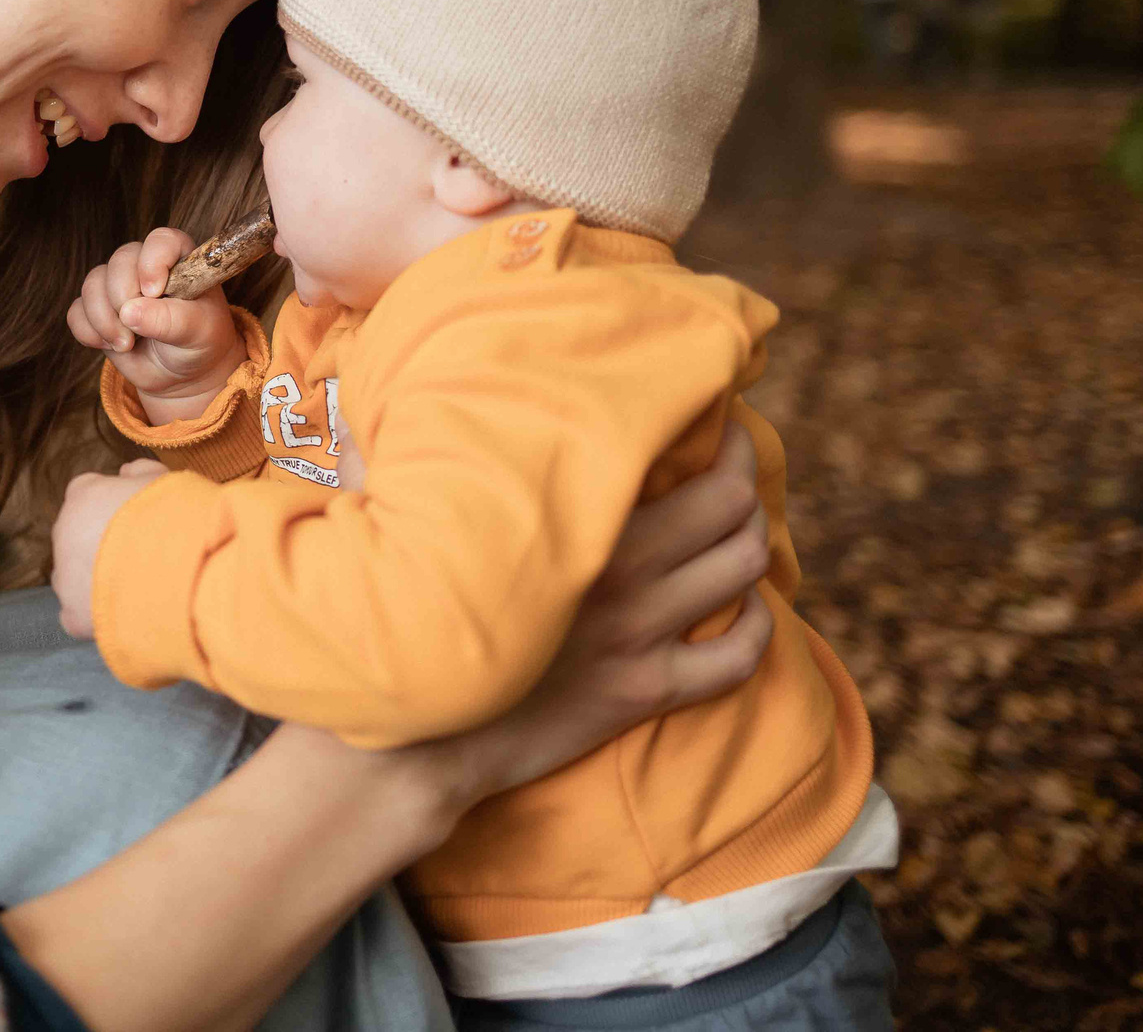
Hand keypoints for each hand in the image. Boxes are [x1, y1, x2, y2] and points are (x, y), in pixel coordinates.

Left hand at [51, 459, 168, 638]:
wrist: (175, 564)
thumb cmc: (172, 514)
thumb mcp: (162, 480)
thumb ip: (141, 472)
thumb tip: (126, 471)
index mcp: (84, 495)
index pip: (86, 495)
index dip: (110, 508)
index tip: (134, 520)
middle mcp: (64, 532)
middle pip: (76, 537)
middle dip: (99, 545)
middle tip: (137, 556)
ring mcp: (65, 575)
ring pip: (72, 578)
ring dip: (94, 580)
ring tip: (135, 587)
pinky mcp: (74, 614)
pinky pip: (77, 616)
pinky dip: (95, 616)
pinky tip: (123, 615)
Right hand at [66, 229, 246, 418]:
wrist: (183, 374)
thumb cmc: (199, 343)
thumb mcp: (198, 332)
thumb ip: (169, 320)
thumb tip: (129, 312)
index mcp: (179, 261)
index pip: (161, 241)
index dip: (152, 262)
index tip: (153, 292)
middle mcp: (145, 267)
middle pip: (119, 262)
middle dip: (122, 298)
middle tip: (138, 330)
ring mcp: (118, 287)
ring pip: (92, 285)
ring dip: (104, 319)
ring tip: (126, 344)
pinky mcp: (98, 310)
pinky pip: (77, 312)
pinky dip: (88, 332)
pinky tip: (110, 345)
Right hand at [389, 420, 775, 829]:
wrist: (412, 742)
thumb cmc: (393, 616)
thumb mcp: (384, 518)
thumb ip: (391, 450)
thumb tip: (383, 399)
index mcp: (570, 514)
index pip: (670, 446)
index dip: (703, 422)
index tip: (698, 409)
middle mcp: (620, 567)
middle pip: (732, 502)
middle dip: (742, 472)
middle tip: (728, 461)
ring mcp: (640, 633)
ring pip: (746, 569)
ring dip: (755, 539)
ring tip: (739, 527)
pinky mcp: (644, 691)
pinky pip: (739, 659)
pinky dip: (759, 630)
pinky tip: (747, 614)